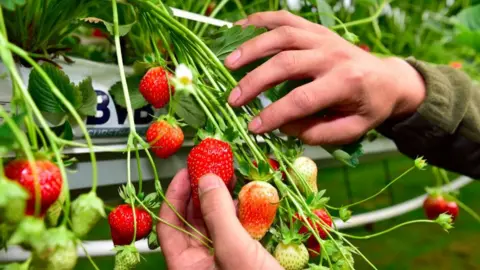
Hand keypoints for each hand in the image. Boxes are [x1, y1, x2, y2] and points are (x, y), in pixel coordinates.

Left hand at [157, 169, 281, 269]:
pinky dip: (239, 212)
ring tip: (231, 178)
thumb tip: (206, 179)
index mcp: (186, 266)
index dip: (175, 196)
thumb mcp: (234, 250)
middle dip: (201, 193)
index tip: (187, 171)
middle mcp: (200, 263)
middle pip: (191, 221)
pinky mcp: (242, 258)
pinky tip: (247, 199)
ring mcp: (222, 260)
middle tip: (212, 168)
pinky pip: (234, 230)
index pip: (169, 225)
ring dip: (221, 200)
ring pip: (214, 224)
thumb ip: (218, 214)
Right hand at [225, 11, 425, 144]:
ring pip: (282, 35)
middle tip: (233, 99)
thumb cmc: (369, 107)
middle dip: (255, 81)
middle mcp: (333, 55)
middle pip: (287, 62)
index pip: (303, 99)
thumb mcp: (353, 129)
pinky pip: (285, 18)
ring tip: (228, 63)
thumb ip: (319, 132)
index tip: (253, 127)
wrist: (389, 78)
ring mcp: (323, 38)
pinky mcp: (316, 29)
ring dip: (252, 48)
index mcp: (346, 82)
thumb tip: (284, 126)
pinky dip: (260, 21)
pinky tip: (239, 30)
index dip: (275, 114)